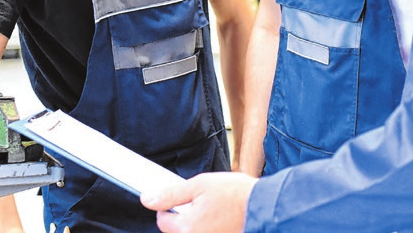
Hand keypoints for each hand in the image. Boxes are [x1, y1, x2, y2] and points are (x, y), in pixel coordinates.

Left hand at [140, 172, 257, 232]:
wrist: (265, 207)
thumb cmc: (236, 194)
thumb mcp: (200, 185)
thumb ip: (171, 194)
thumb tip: (147, 199)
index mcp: (187, 228)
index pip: (162, 221)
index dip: (169, 205)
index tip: (180, 198)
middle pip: (177, 231)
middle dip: (184, 216)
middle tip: (201, 202)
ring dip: (197, 223)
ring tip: (213, 209)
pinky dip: (210, 227)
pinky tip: (220, 217)